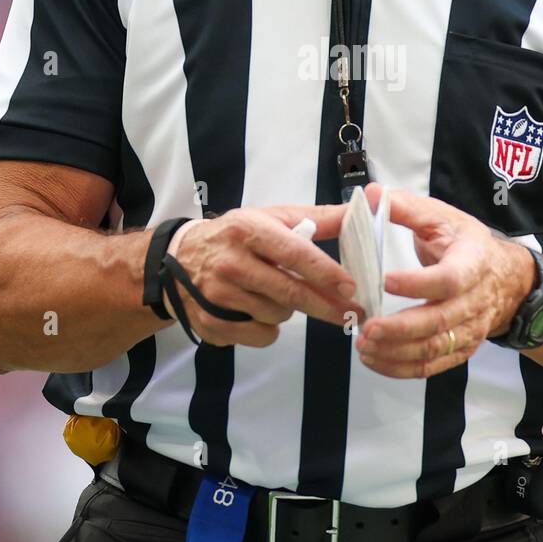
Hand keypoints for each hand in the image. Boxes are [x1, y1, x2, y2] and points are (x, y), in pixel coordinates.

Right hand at [174, 203, 362, 347]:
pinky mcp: (212, 322)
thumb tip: (364, 207)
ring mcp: (218, 295)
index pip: (294, 253)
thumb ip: (318, 218)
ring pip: (278, 315)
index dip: (326, 272)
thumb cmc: (236, 236)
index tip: (351, 287)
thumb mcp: (272, 217)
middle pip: (290, 292)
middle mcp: (231, 262)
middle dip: (326, 306)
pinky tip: (260, 312)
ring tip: (279, 295)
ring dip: (291, 311)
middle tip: (353, 313)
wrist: (178, 260)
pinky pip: (260, 335)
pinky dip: (269, 329)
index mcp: (248, 229)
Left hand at [355, 184, 534, 378]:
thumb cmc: (465, 244)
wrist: (504, 277)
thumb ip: (407, 208)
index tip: (385, 281)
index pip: (449, 279)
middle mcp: (474, 300)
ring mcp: (469, 329)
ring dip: (397, 352)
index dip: (418, 283)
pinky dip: (402, 368)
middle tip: (367, 328)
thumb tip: (373, 196)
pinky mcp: (461, 349)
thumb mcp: (441, 217)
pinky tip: (375, 360)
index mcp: (472, 262)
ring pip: (435, 348)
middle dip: (401, 328)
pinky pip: (433, 366)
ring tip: (364, 345)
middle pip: (440, 321)